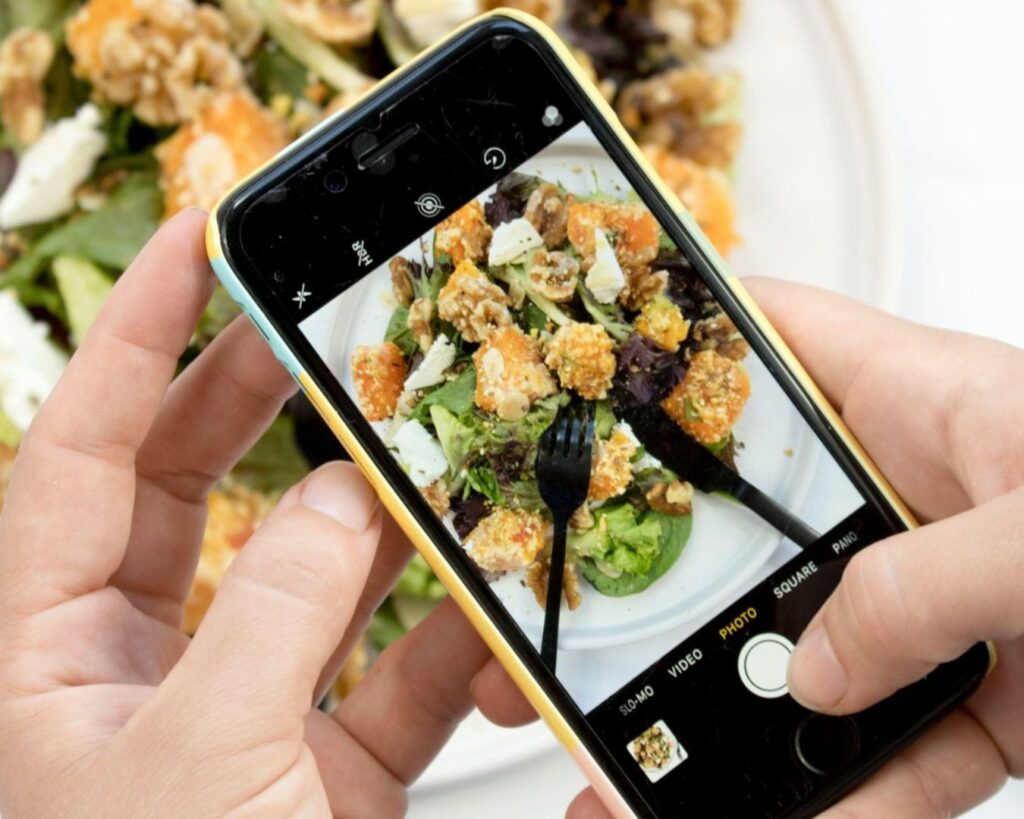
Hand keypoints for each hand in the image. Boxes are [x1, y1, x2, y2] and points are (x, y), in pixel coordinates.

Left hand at [0, 210, 515, 816]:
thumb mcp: (197, 769)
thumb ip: (272, 617)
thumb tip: (336, 503)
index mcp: (41, 653)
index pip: (72, 447)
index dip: (139, 334)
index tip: (204, 241)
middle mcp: (130, 670)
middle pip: (189, 485)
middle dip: (260, 396)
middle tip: (325, 323)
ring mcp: (233, 713)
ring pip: (308, 575)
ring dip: (379, 520)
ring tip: (436, 455)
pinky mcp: (314, 769)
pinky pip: (385, 675)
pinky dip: (443, 642)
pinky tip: (493, 609)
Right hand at [481, 279, 1020, 816]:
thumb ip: (920, 588)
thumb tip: (812, 675)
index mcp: (924, 405)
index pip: (773, 341)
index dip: (676, 343)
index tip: (588, 381)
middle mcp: (916, 499)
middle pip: (751, 526)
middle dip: (663, 578)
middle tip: (584, 625)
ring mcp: (939, 599)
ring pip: (806, 659)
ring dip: (740, 720)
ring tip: (663, 770)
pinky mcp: (979, 688)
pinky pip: (890, 752)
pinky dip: (848, 799)